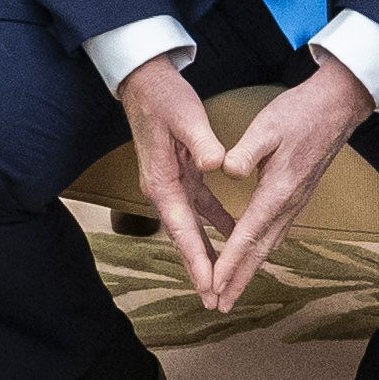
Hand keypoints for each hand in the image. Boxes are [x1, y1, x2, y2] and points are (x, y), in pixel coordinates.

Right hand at [117, 54, 242, 306]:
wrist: (144, 79)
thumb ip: (202, 141)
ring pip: (192, 227)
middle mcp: (163, 189)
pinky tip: (234, 234)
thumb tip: (219, 164)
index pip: (182, 229)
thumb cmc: (163, 96)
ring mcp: (171, 183)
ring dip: (207, 253)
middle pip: (184, 238)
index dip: (197, 259)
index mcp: (161, 182)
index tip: (208, 285)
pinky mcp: (180, 174)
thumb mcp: (185, 115)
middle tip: (216, 300)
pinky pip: (200, 206)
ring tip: (223, 281)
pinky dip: (216, 222)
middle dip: (200, 269)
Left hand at [207, 57, 374, 311]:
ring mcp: (295, 203)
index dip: (229, 263)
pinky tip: (253, 257)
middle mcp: (288, 204)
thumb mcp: (267, 126)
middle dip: (238, 280)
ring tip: (232, 292)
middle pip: (260, 251)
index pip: (247, 235)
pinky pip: (276, 234)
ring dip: (249, 271)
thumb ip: (245, 152)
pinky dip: (260, 252)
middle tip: (219, 305)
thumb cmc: (301, 113)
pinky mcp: (297, 196)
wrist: (338, 106)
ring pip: (269, 246)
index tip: (214, 285)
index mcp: (278, 191)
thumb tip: (227, 172)